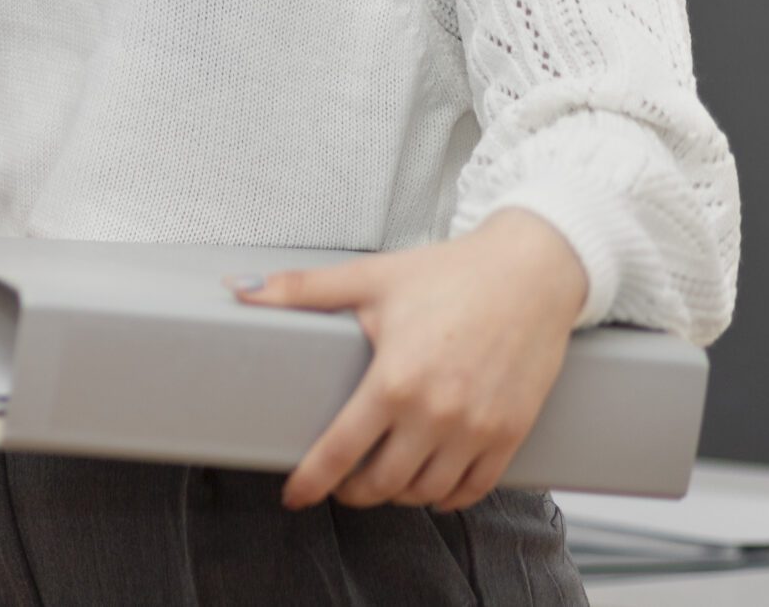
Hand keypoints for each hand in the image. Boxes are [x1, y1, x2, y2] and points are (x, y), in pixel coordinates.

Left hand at [226, 207, 590, 512]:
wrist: (530, 273)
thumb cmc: (448, 273)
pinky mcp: (511, 434)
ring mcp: (478, 429)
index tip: (293, 495)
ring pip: (425, 492)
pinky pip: (474, 489)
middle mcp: (437, 414)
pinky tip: (429, 484)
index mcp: (394, 380)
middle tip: (338, 482)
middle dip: (352, 491)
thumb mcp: (369, 277)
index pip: (341, 450)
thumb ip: (300, 289)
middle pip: (382, 484)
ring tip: (380, 478)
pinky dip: (445, 495)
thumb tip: (238, 290)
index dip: (312, 480)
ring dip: (396, 494)